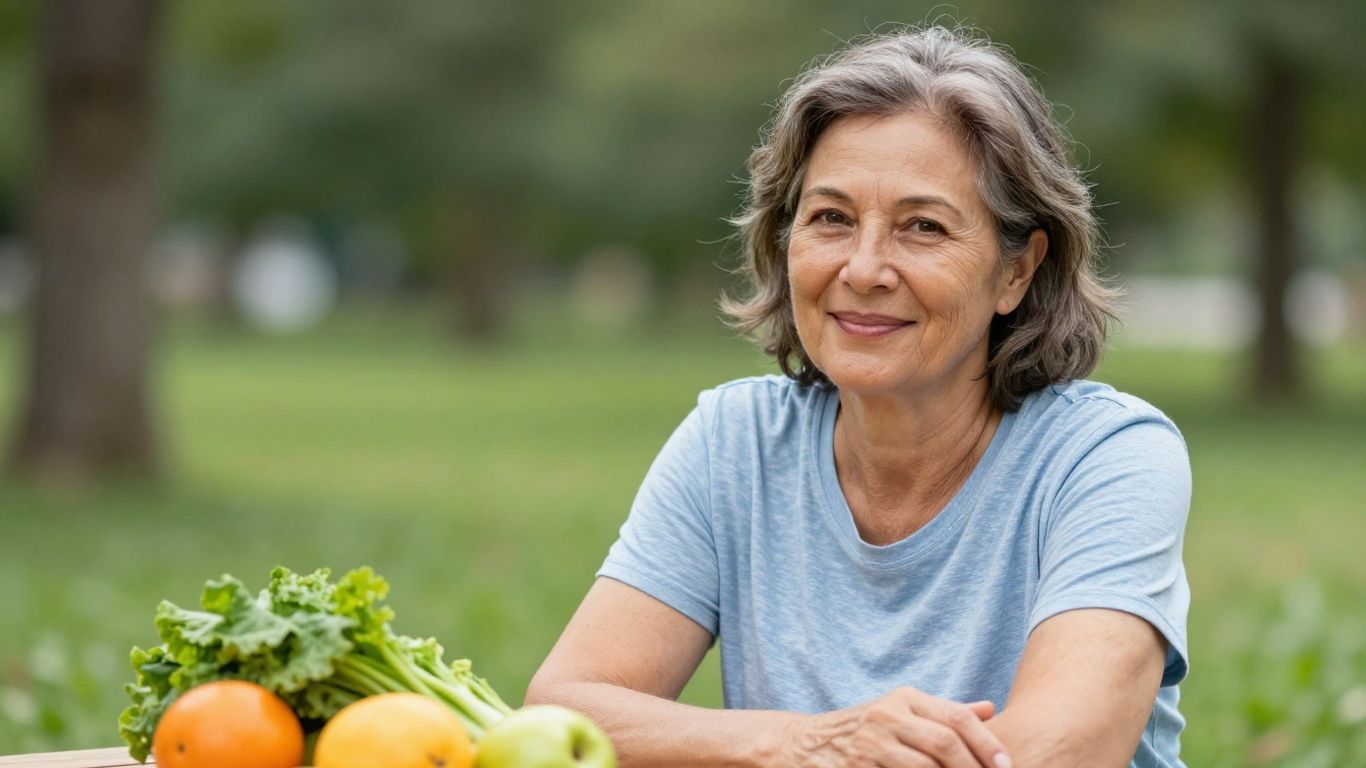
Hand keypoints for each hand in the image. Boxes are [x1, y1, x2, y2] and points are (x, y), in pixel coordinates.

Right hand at [778, 687, 1010, 767]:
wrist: (803, 745)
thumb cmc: (864, 728)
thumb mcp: (901, 710)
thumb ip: (944, 712)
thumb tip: (990, 709)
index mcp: (903, 699)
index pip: (956, 717)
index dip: (987, 743)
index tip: (1007, 766)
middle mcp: (886, 716)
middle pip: (944, 743)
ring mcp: (869, 745)